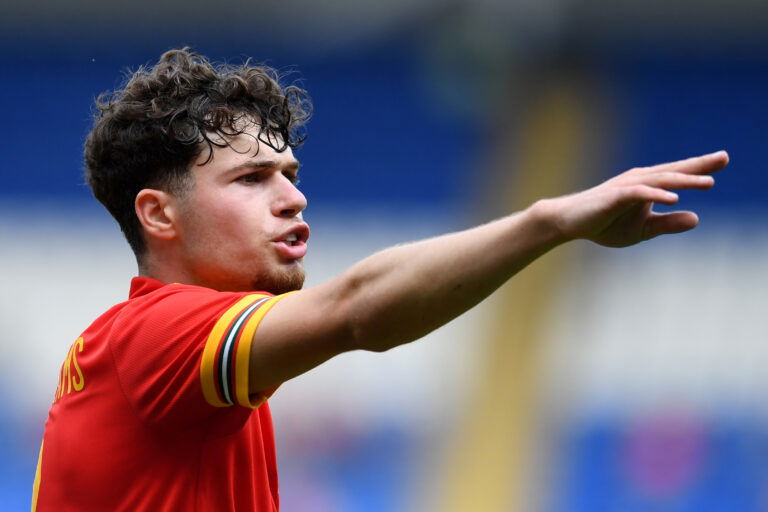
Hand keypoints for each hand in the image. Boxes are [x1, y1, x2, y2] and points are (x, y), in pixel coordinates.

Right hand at [542, 151, 728, 246]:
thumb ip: (667, 224)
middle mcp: (639, 180)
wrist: (569, 222)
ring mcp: (627, 187)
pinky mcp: (615, 196)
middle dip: (699, 165)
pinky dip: (657, 196)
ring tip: (708, 183)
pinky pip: (639, 194)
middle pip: (674, 171)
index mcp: (647, 185)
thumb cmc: (603, 224)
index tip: (724, 159)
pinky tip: (674, 199)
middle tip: (725, 157)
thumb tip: (696, 218)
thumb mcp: (642, 229)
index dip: (700, 168)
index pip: (677, 175)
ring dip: (684, 181)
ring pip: (660, 180)